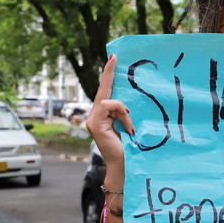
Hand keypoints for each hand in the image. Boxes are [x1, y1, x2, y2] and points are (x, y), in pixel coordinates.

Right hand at [85, 54, 134, 169]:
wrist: (124, 165)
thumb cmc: (129, 147)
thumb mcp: (128, 124)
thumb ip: (125, 112)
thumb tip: (131, 100)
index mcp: (103, 115)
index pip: (105, 92)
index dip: (108, 75)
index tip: (113, 59)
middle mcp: (94, 115)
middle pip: (103, 91)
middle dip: (109, 73)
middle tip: (114, 57)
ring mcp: (92, 119)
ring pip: (109, 101)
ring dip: (124, 111)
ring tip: (130, 127)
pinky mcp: (94, 123)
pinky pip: (109, 107)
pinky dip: (121, 114)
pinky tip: (128, 127)